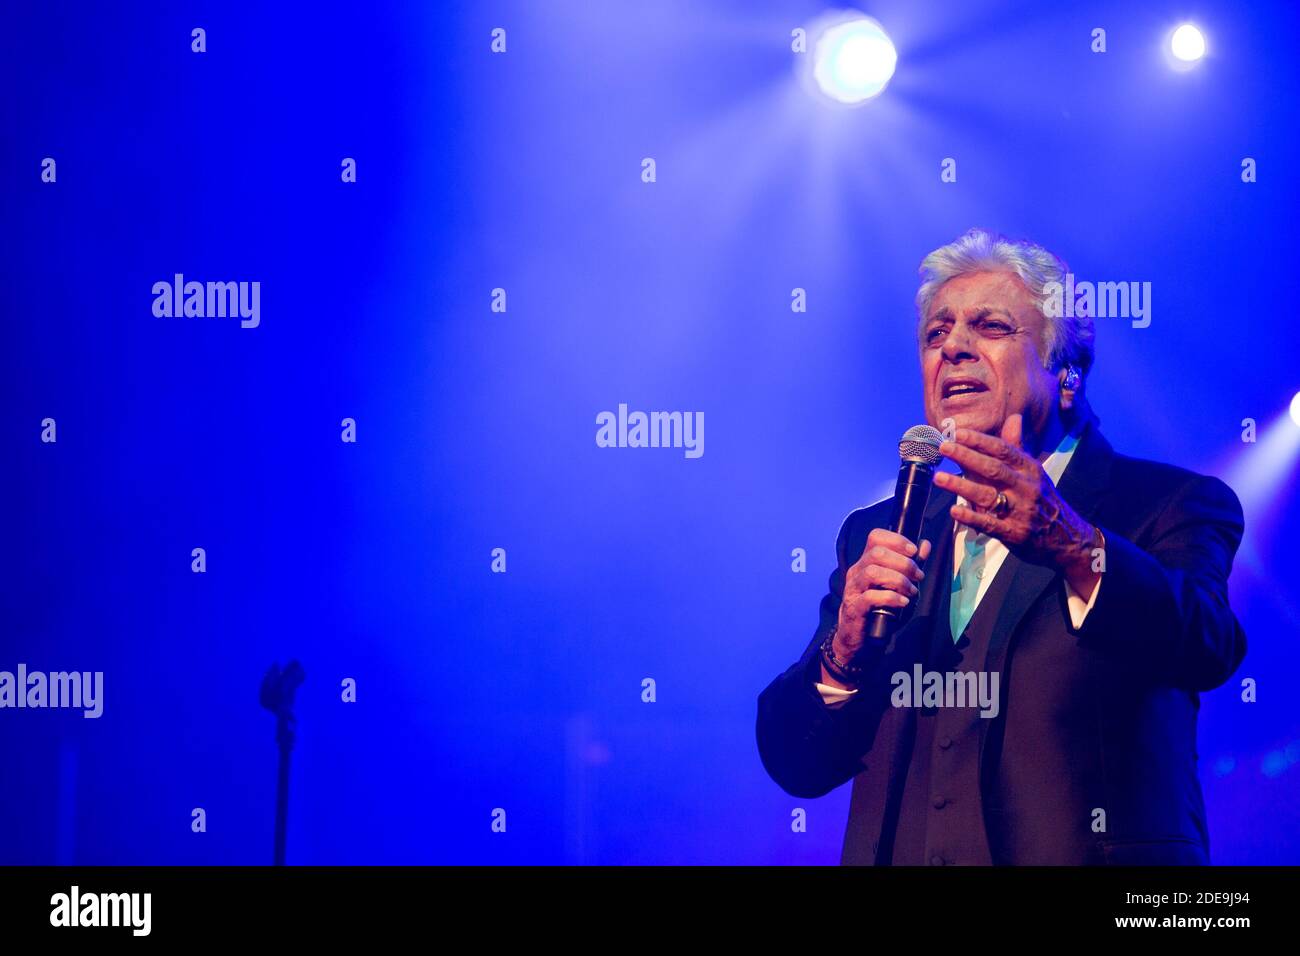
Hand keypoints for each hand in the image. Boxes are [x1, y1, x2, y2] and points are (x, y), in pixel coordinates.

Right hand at [835, 528, 931, 661]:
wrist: (859, 638)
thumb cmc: (879, 608)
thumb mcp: (898, 584)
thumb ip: (910, 565)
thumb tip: (925, 545)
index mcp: (866, 562)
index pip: (875, 537)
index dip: (896, 540)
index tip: (914, 551)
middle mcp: (856, 572)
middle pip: (876, 553)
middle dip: (903, 563)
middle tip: (918, 576)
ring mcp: (853, 589)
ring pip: (872, 572)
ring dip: (898, 580)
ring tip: (911, 590)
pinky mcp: (854, 608)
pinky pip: (870, 597)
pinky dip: (891, 598)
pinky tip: (903, 602)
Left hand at [933, 414, 1100, 586]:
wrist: (1066, 537)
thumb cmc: (1043, 499)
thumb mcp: (1034, 472)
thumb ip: (1017, 447)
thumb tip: (1013, 417)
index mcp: (1029, 469)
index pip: (1003, 450)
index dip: (979, 440)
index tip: (957, 433)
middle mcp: (1025, 487)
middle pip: (993, 468)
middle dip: (967, 456)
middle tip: (943, 447)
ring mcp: (1020, 511)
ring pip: (988, 495)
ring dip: (962, 486)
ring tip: (939, 477)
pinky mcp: (1015, 533)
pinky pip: (990, 524)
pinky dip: (972, 517)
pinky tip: (954, 510)